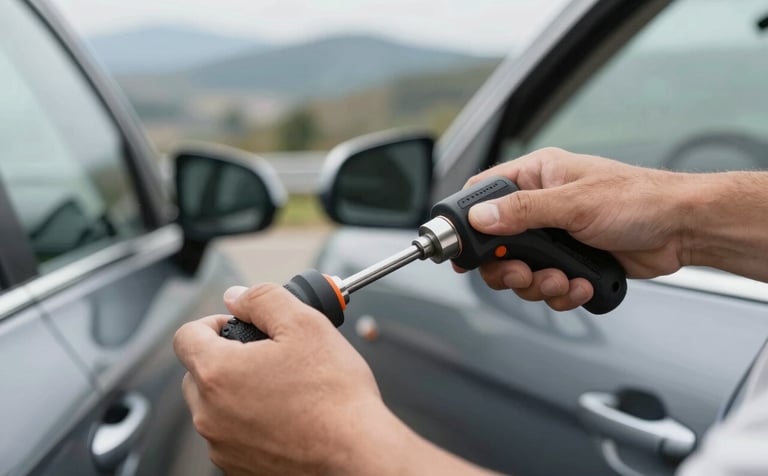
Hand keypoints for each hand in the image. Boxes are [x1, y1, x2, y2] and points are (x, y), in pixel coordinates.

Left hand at [173, 284, 403, 474]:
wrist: (356, 451)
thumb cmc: (334, 394)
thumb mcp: (304, 323)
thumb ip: (263, 299)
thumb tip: (238, 296)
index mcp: (217, 373)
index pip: (185, 336)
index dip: (211, 323)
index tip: (238, 326)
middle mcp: (209, 414)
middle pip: (196, 372)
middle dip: (225, 357)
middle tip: (265, 355)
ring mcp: (222, 445)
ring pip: (213, 405)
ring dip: (235, 390)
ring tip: (280, 386)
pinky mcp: (238, 467)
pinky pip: (230, 434)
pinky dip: (247, 421)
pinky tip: (284, 413)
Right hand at [460, 148, 690, 310]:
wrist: (682, 230)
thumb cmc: (640, 199)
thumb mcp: (575, 203)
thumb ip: (523, 211)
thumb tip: (481, 217)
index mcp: (538, 176)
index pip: (484, 194)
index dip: (469, 223)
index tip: (463, 251)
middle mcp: (542, 206)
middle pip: (497, 244)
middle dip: (508, 267)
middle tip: (522, 273)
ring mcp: (556, 236)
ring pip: (521, 270)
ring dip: (539, 284)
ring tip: (563, 279)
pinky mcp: (571, 261)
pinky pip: (548, 285)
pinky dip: (562, 292)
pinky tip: (582, 283)